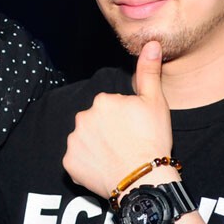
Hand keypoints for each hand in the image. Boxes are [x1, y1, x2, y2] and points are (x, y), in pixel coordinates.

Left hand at [63, 41, 173, 197]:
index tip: (134, 130)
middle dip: (106, 131)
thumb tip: (151, 43)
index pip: (109, 107)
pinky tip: (104, 168)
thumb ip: (148, 72)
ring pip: (84, 140)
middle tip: (125, 144)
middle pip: (94, 122)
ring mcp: (73, 141)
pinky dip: (86, 165)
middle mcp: (82, 117)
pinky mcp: (68, 163)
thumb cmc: (152, 140)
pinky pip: (77, 161)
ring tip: (116, 157)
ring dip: (95, 147)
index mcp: (102, 101)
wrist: (144, 179)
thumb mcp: (156, 102)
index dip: (123, 119)